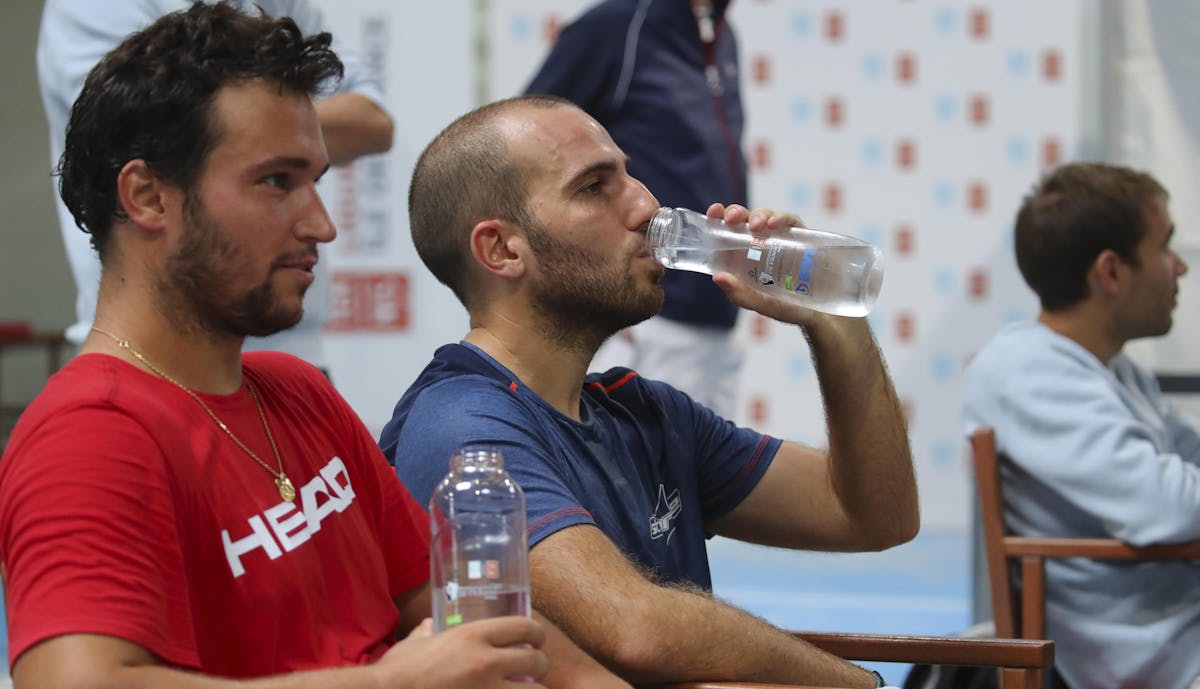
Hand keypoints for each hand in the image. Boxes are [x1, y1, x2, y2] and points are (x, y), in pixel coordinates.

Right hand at [373, 617, 549, 688]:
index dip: (536, 634)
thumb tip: (429, 626)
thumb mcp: (415, 644)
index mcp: (472, 636)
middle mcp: (486, 662)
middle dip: (541, 666)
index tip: (536, 641)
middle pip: (537, 660)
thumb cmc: (396, 673)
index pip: (524, 626)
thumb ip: (427, 632)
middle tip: (535, 671)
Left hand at [703, 202, 843, 327]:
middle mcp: (763, 245)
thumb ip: (741, 295)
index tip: (713, 212)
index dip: (720, 219)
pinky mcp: (804, 237)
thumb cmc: (792, 309)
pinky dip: (783, 218)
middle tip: (731, 219)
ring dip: (759, 215)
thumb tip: (717, 277)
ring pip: (767, 217)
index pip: (729, 234)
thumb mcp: (765, 305)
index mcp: (746, 258)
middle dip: (737, 213)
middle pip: (746, 220)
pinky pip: (792, 221)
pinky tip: (776, 224)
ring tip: (756, 226)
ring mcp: (783, 239)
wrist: (828, 314)